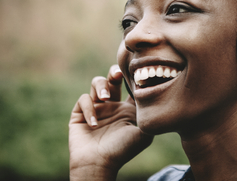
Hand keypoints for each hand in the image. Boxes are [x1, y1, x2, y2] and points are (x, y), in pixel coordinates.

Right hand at [69, 65, 152, 180]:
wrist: (99, 164)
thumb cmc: (122, 150)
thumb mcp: (143, 134)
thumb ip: (149, 116)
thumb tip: (156, 97)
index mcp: (127, 108)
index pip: (130, 86)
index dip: (133, 78)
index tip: (135, 74)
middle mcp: (112, 105)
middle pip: (113, 78)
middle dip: (114, 72)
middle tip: (118, 74)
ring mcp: (96, 107)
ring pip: (97, 82)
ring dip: (101, 86)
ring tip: (106, 98)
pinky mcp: (80, 112)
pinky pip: (83, 99)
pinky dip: (89, 108)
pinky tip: (94, 123)